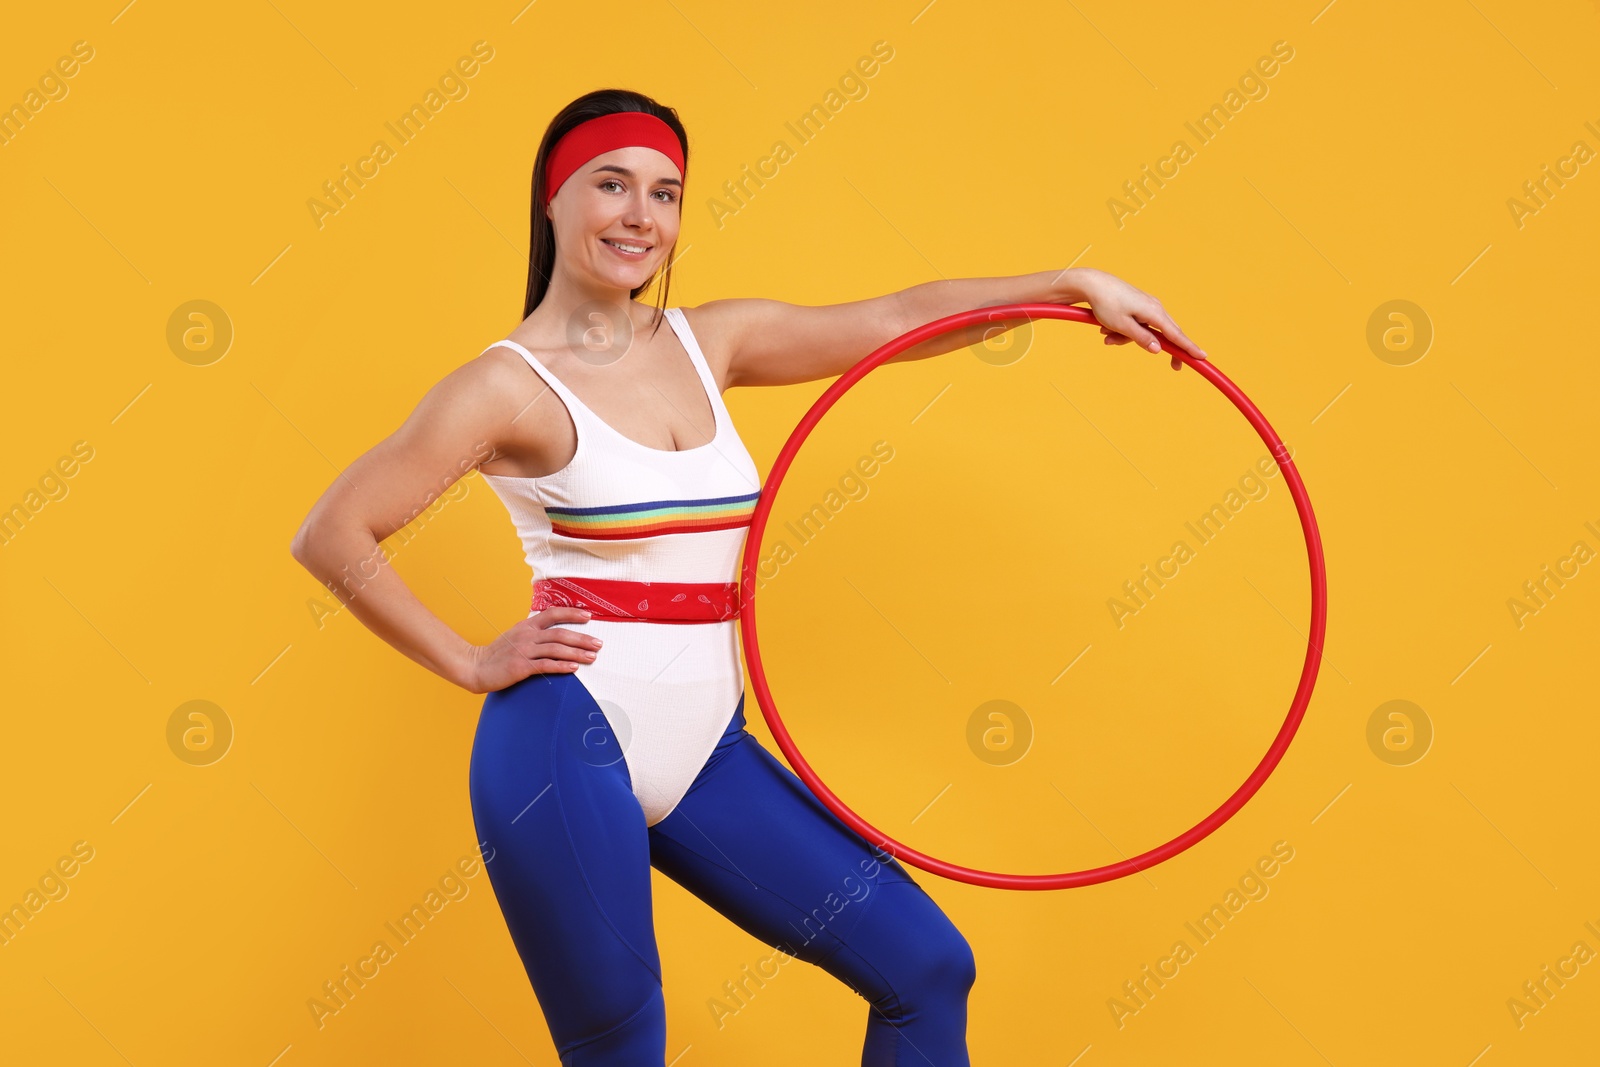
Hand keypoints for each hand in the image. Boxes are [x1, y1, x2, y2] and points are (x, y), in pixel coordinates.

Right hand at [459, 606, 602, 693]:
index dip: (572, 613)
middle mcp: (527, 635)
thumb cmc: (498, 654)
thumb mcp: (515, 636)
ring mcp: (523, 650)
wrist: (476, 667)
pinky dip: (562, 665)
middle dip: (582, 638)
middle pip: (560, 633)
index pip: (553, 614)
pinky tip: (574, 668)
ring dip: (577, 652)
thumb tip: (555, 634)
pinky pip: (546, 665)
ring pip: (556, 648)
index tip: (589, 615)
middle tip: (599, 643)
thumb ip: (533, 632)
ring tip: (593, 657)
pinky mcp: (521, 667)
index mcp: (526, 625)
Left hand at [1060, 267, 1207, 370]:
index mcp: (1154, 312)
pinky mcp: (1138, 305)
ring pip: (1146, 331)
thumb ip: (1141, 338)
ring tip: (1107, 336)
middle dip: (1160, 348)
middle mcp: (1154, 307)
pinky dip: (1124, 330)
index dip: (1189, 347)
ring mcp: (1147, 305)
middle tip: (1175, 367)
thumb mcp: (1122, 325)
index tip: (1202, 356)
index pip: (1176, 334)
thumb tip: (1158, 349)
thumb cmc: (1105, 304)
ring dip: (1127, 338)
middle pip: (1166, 334)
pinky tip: (1106, 328)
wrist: (1092, 283)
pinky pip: (1137, 324)